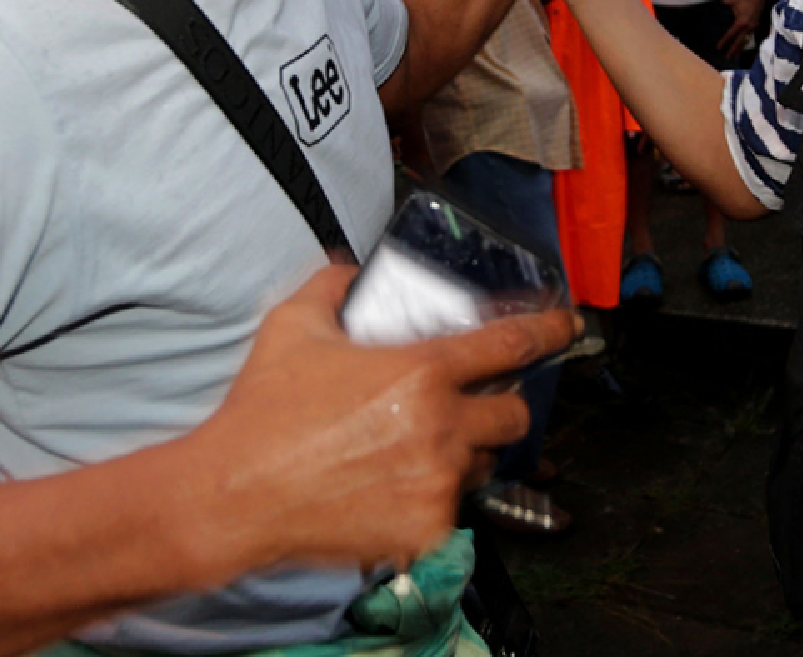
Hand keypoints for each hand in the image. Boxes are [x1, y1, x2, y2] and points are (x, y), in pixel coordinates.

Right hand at [199, 266, 576, 571]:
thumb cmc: (263, 412)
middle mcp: (441, 427)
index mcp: (420, 371)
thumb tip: (347, 271)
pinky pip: (450, 511)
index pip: (509, 345)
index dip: (547, 332)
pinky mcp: (424, 531)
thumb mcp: (293, 326)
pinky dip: (429, 499)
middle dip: (498, 406)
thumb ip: (330, 286)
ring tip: (415, 449)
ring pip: (481, 465)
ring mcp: (437, 484)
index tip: (566, 327)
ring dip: (463, 452)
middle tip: (467, 405)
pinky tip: (388, 488)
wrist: (236, 493)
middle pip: (511, 415)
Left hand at [716, 0, 768, 59]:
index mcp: (741, 22)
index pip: (731, 34)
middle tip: (727, 57)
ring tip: (734, 56)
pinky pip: (749, 37)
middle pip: (739, 42)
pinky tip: (741, 47)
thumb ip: (725, 3)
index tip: (719, 48)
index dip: (724, 41)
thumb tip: (720, 3)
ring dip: (740, 48)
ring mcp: (753, 28)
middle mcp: (747, 28)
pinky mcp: (756, 27)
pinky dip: (745, 43)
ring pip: (745, 41)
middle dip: (734, 50)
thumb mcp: (733, 0)